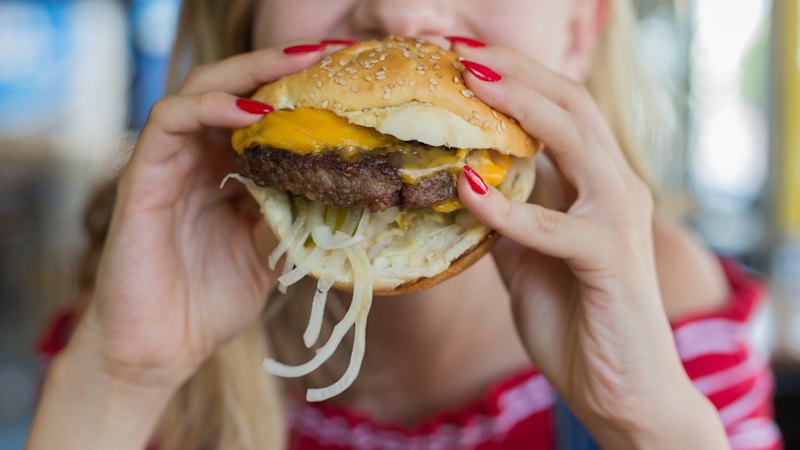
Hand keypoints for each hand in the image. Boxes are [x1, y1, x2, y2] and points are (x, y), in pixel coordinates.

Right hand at [72, 43, 326, 389]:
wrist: (161, 350)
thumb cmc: (211, 301)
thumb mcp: (269, 251)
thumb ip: (293, 213)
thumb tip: (342, 185)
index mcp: (228, 171)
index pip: (262, 112)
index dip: (299, 90)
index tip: (346, 74)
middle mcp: (199, 157)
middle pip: (235, 87)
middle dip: (279, 65)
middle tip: (326, 53)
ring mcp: (169, 163)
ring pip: (200, 90)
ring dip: (248, 74)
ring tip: (295, 68)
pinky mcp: (143, 177)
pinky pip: (168, 122)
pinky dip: (208, 107)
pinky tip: (249, 111)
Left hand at [452, 44, 727, 447]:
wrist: (621, 390)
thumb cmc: (575, 320)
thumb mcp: (525, 260)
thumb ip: (504, 221)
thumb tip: (461, 191)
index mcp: (595, 183)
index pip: (559, 110)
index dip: (515, 78)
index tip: (461, 59)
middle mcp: (614, 187)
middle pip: (570, 105)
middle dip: (517, 72)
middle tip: (461, 51)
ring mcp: (618, 218)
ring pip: (575, 141)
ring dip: (520, 109)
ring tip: (471, 84)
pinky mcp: (612, 258)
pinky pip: (555, 225)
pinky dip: (510, 208)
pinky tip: (468, 189)